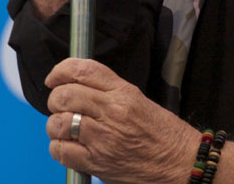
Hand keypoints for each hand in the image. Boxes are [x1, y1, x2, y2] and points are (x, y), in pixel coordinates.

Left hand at [45, 58, 200, 182]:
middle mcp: (112, 112)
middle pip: (64, 95)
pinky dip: (59, 148)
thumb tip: (76, 87)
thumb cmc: (164, 134)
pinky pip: (61, 151)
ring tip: (65, 129)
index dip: (61, 71)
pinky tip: (69, 146)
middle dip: (55, 99)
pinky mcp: (97, 163)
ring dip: (55, 125)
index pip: (83, 70)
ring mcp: (102, 138)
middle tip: (60, 106)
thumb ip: (108, 91)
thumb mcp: (139, 100)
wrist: (179, 163)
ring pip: (58, 123)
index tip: (54, 78)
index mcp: (124, 93)